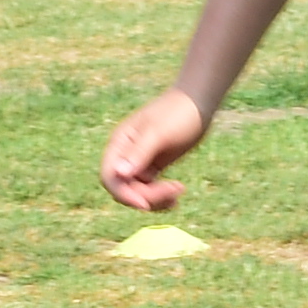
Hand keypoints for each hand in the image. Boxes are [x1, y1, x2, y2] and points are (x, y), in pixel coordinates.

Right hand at [101, 85, 210, 212]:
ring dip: (156, 199)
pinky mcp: (154, 166)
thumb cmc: (177, 112)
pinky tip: (176, 197)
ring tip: (179, 190)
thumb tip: (119, 173)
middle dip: (147, 196)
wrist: (198, 103)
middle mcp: (125, 155)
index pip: (109, 177)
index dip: (123, 194)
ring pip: (138, 192)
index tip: (145, 205)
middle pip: (124, 189)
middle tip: (174, 190)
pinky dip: (161, 197)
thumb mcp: (158, 133)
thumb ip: (138, 153)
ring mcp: (139, 162)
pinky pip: (150, 190)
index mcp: (120, 144)